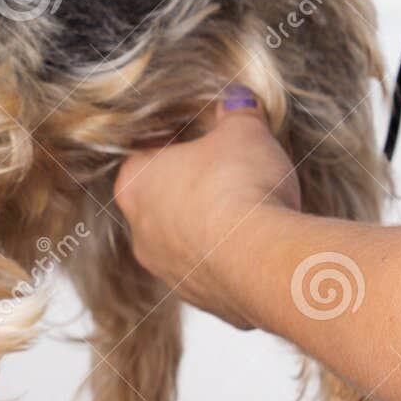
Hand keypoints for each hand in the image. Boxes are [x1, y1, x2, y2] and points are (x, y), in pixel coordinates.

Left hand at [112, 87, 299, 328]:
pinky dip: (232, 260)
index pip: (146, 152)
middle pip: (163, 200)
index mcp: (135, 183)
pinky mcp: (203, 300)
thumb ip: (237, 112)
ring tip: (250, 212)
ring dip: (212, 227)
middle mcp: (141, 232)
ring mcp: (169, 272)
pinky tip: (259, 247)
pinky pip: (214, 273)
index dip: (178, 139)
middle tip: (230, 172)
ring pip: (185, 241)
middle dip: (194, 186)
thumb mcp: (244, 130)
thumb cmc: (240, 187)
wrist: (265, 260)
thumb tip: (238, 100)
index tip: (204, 133)